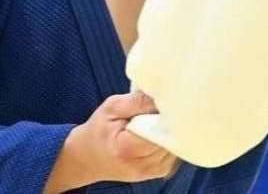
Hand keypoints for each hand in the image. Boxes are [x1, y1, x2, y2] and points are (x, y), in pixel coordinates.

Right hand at [45, 92, 177, 192]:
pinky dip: (170, 138)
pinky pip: (175, 150)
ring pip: (177, 143)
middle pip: (172, 137)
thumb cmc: (100, 130)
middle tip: (160, 106)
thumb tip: (162, 96)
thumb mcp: (111, 107)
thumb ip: (137, 102)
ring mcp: (154, 171)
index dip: (164, 113)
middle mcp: (143, 165)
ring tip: (154, 120)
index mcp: (126, 149)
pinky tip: (157, 130)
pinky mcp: (161, 171)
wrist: (90, 157)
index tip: (163, 100)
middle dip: (169, 119)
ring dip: (171, 129)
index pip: (160, 129)